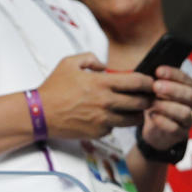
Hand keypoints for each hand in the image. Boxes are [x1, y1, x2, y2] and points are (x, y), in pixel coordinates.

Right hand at [38, 53, 153, 139]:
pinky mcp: (99, 132)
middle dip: (148, 99)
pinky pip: (116, 128)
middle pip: (142, 102)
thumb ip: (89, 58)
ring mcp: (104, 119)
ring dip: (137, 113)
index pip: (137, 82)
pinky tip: (109, 117)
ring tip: (133, 109)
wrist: (40, 113)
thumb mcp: (68, 63)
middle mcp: (106, 102)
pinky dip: (116, 122)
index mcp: (101, 83)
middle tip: (147, 97)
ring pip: (134, 119)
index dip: (149, 82)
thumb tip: (104, 65)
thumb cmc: (53, 89)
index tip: (150, 83)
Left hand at [141, 66, 191, 150]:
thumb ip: (156, 80)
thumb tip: (149, 69)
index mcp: (189, 89)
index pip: (186, 79)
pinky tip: (152, 115)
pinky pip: (176, 128)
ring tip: (152, 103)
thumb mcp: (157, 89)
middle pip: (190, 95)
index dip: (173, 74)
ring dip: (167, 106)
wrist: (157, 129)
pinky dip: (163, 121)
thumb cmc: (158, 102)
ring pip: (184, 113)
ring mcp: (189, 120)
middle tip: (155, 86)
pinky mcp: (181, 134)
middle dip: (172, 89)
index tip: (158, 71)